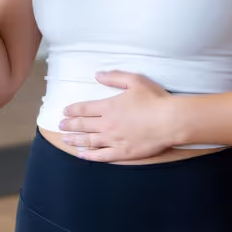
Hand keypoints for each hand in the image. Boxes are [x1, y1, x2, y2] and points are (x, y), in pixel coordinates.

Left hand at [58, 71, 178, 161]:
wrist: (171, 121)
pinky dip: (90, 156)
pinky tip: (82, 155)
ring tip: (65, 140)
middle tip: (60, 126)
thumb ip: (114, 77)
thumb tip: (96, 75)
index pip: (84, 109)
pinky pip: (102, 156)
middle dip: (69, 125)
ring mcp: (114, 140)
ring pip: (89, 141)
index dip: (72, 110)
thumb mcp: (135, 80)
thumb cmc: (155, 99)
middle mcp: (107, 124)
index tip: (64, 111)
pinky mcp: (123, 153)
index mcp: (108, 107)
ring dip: (75, 140)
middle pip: (83, 125)